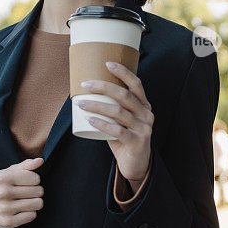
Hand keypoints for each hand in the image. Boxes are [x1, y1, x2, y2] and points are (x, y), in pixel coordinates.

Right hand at [0, 157, 43, 227]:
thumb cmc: (1, 186)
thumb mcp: (9, 172)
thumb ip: (26, 165)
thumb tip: (41, 160)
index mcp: (4, 178)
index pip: (35, 178)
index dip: (35, 180)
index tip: (28, 182)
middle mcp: (3, 192)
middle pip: (38, 191)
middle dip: (36, 191)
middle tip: (28, 193)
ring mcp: (5, 208)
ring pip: (37, 203)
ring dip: (35, 202)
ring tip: (27, 200)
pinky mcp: (8, 221)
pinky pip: (32, 215)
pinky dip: (30, 212)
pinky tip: (22, 210)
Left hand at [74, 61, 152, 181]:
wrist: (135, 164)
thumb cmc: (124, 138)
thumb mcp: (121, 120)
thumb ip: (111, 107)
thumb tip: (85, 92)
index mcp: (144, 105)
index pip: (136, 84)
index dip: (123, 72)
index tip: (107, 63)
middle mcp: (147, 114)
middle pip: (124, 95)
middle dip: (103, 87)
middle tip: (85, 85)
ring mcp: (144, 128)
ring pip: (118, 112)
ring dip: (97, 105)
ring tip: (81, 103)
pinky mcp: (137, 142)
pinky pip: (117, 131)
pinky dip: (102, 124)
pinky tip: (89, 119)